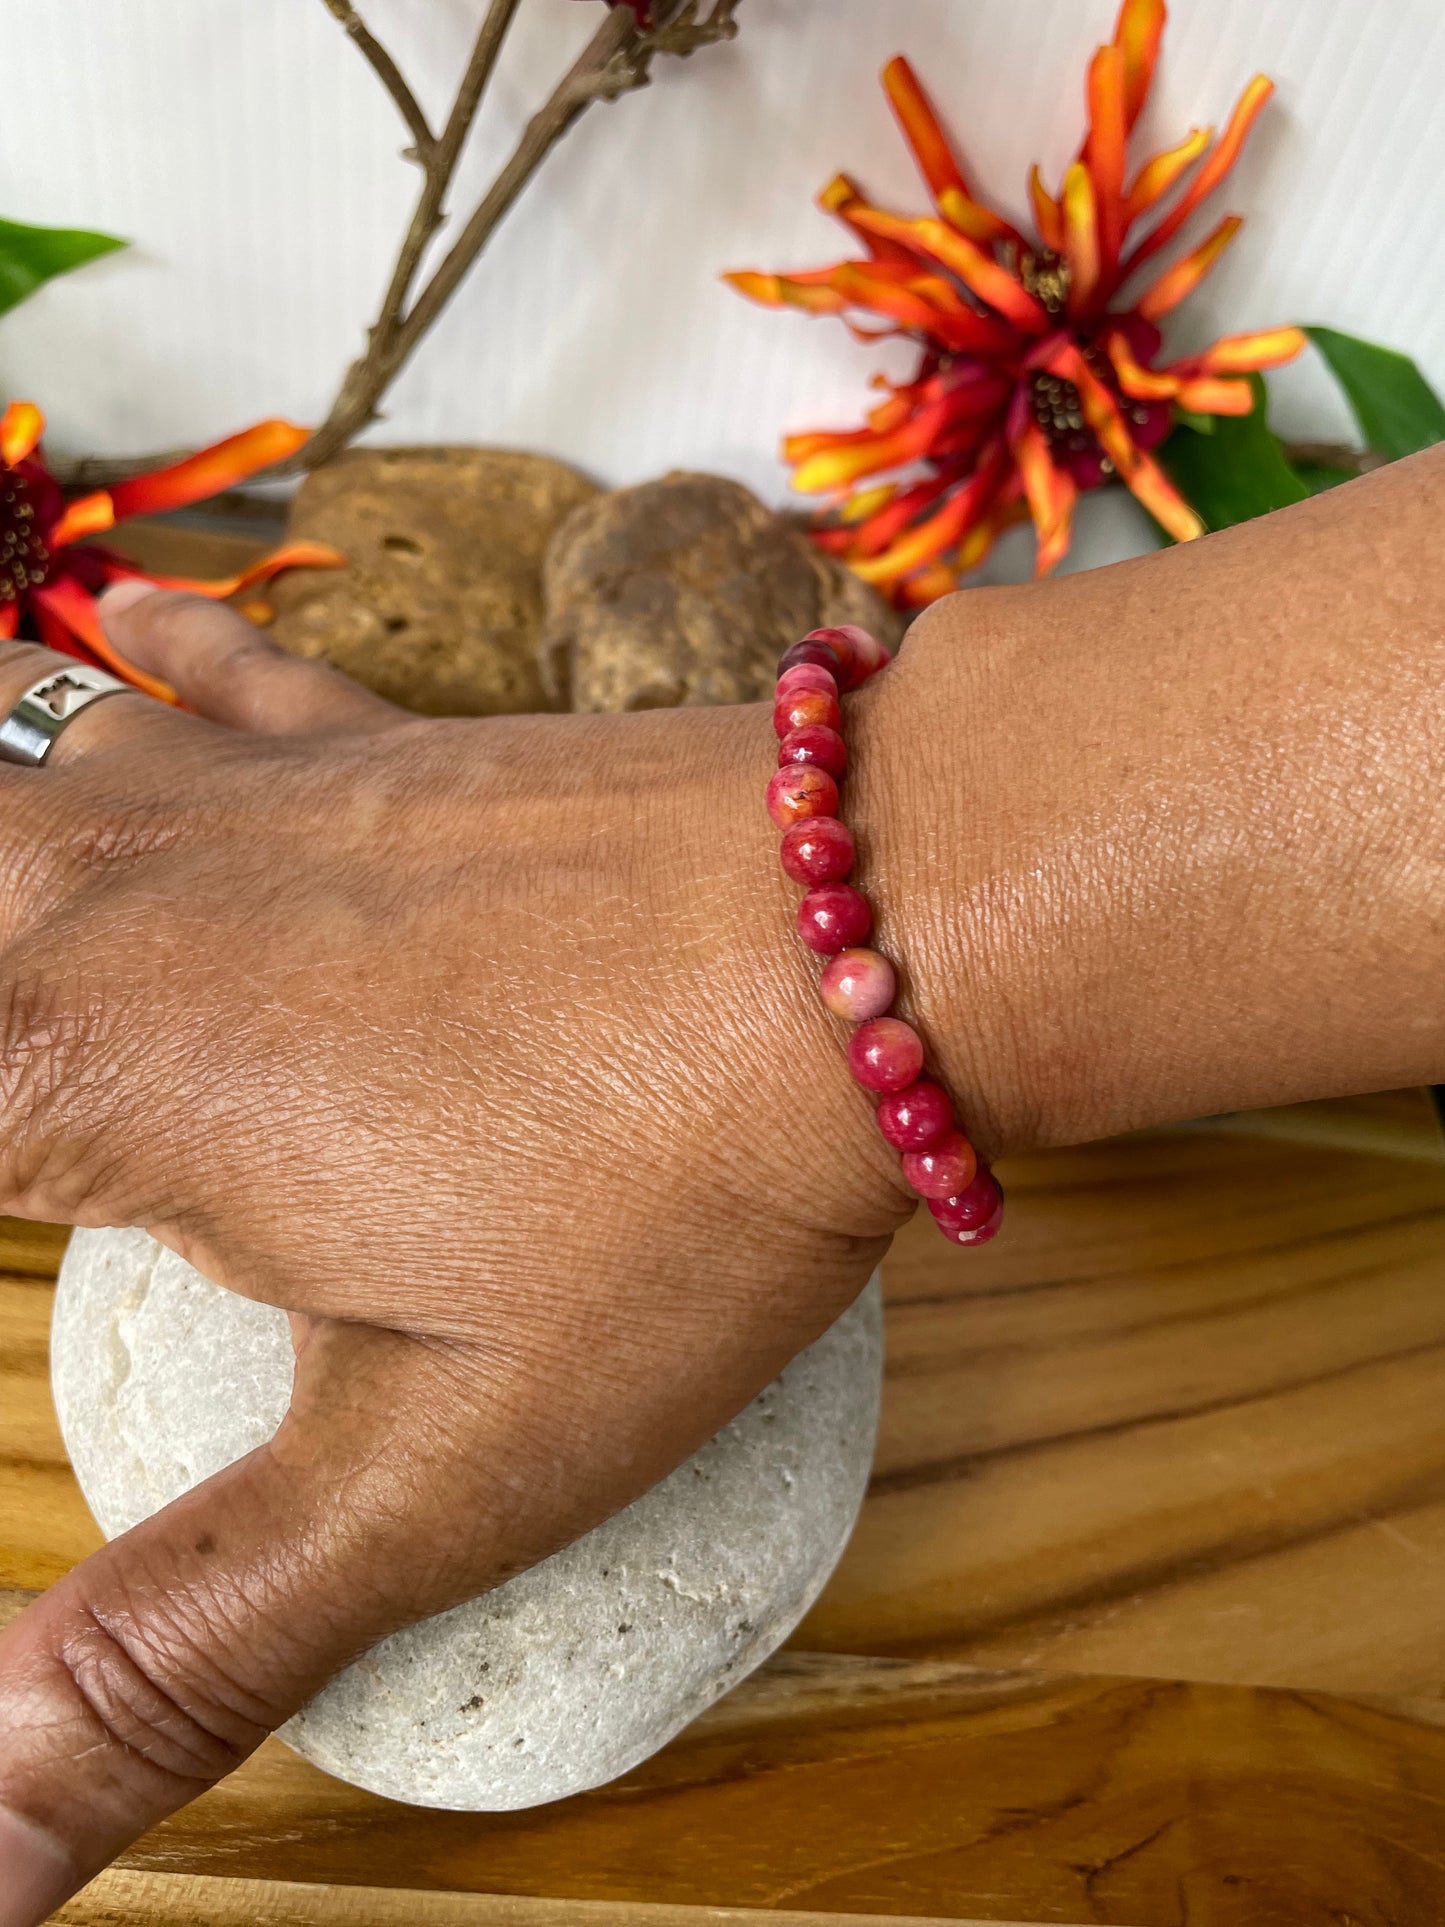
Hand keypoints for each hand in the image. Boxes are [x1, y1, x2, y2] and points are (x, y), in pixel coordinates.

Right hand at [0, 589, 910, 1922]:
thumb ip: (181, 1654)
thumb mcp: (429, 1472)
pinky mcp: (380, 750)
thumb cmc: (674, 1188)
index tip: (32, 1251)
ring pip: (17, 780)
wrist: (882, 914)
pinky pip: (206, 680)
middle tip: (37, 1140)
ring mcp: (249, 795)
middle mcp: (117, 894)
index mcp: (77, 1065)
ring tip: (37, 975)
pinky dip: (138, 676)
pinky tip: (108, 647)